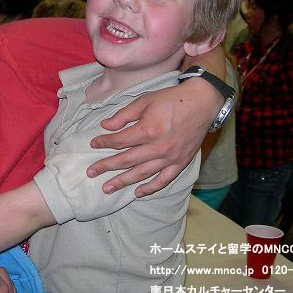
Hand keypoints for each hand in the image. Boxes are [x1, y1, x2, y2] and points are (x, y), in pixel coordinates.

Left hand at [88, 81, 217, 196]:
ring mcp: (170, 157)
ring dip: (123, 182)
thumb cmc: (171, 99)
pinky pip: (163, 180)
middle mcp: (158, 147)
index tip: (93, 144)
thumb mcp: (144, 101)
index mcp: (148, 130)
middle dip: (106, 167)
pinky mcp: (180, 163)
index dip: (104, 143)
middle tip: (91, 173)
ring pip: (142, 174)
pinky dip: (150, 188)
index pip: (119, 141)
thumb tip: (105, 126)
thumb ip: (123, 115)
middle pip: (126, 161)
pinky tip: (137, 193)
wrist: (202, 103)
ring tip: (107, 189)